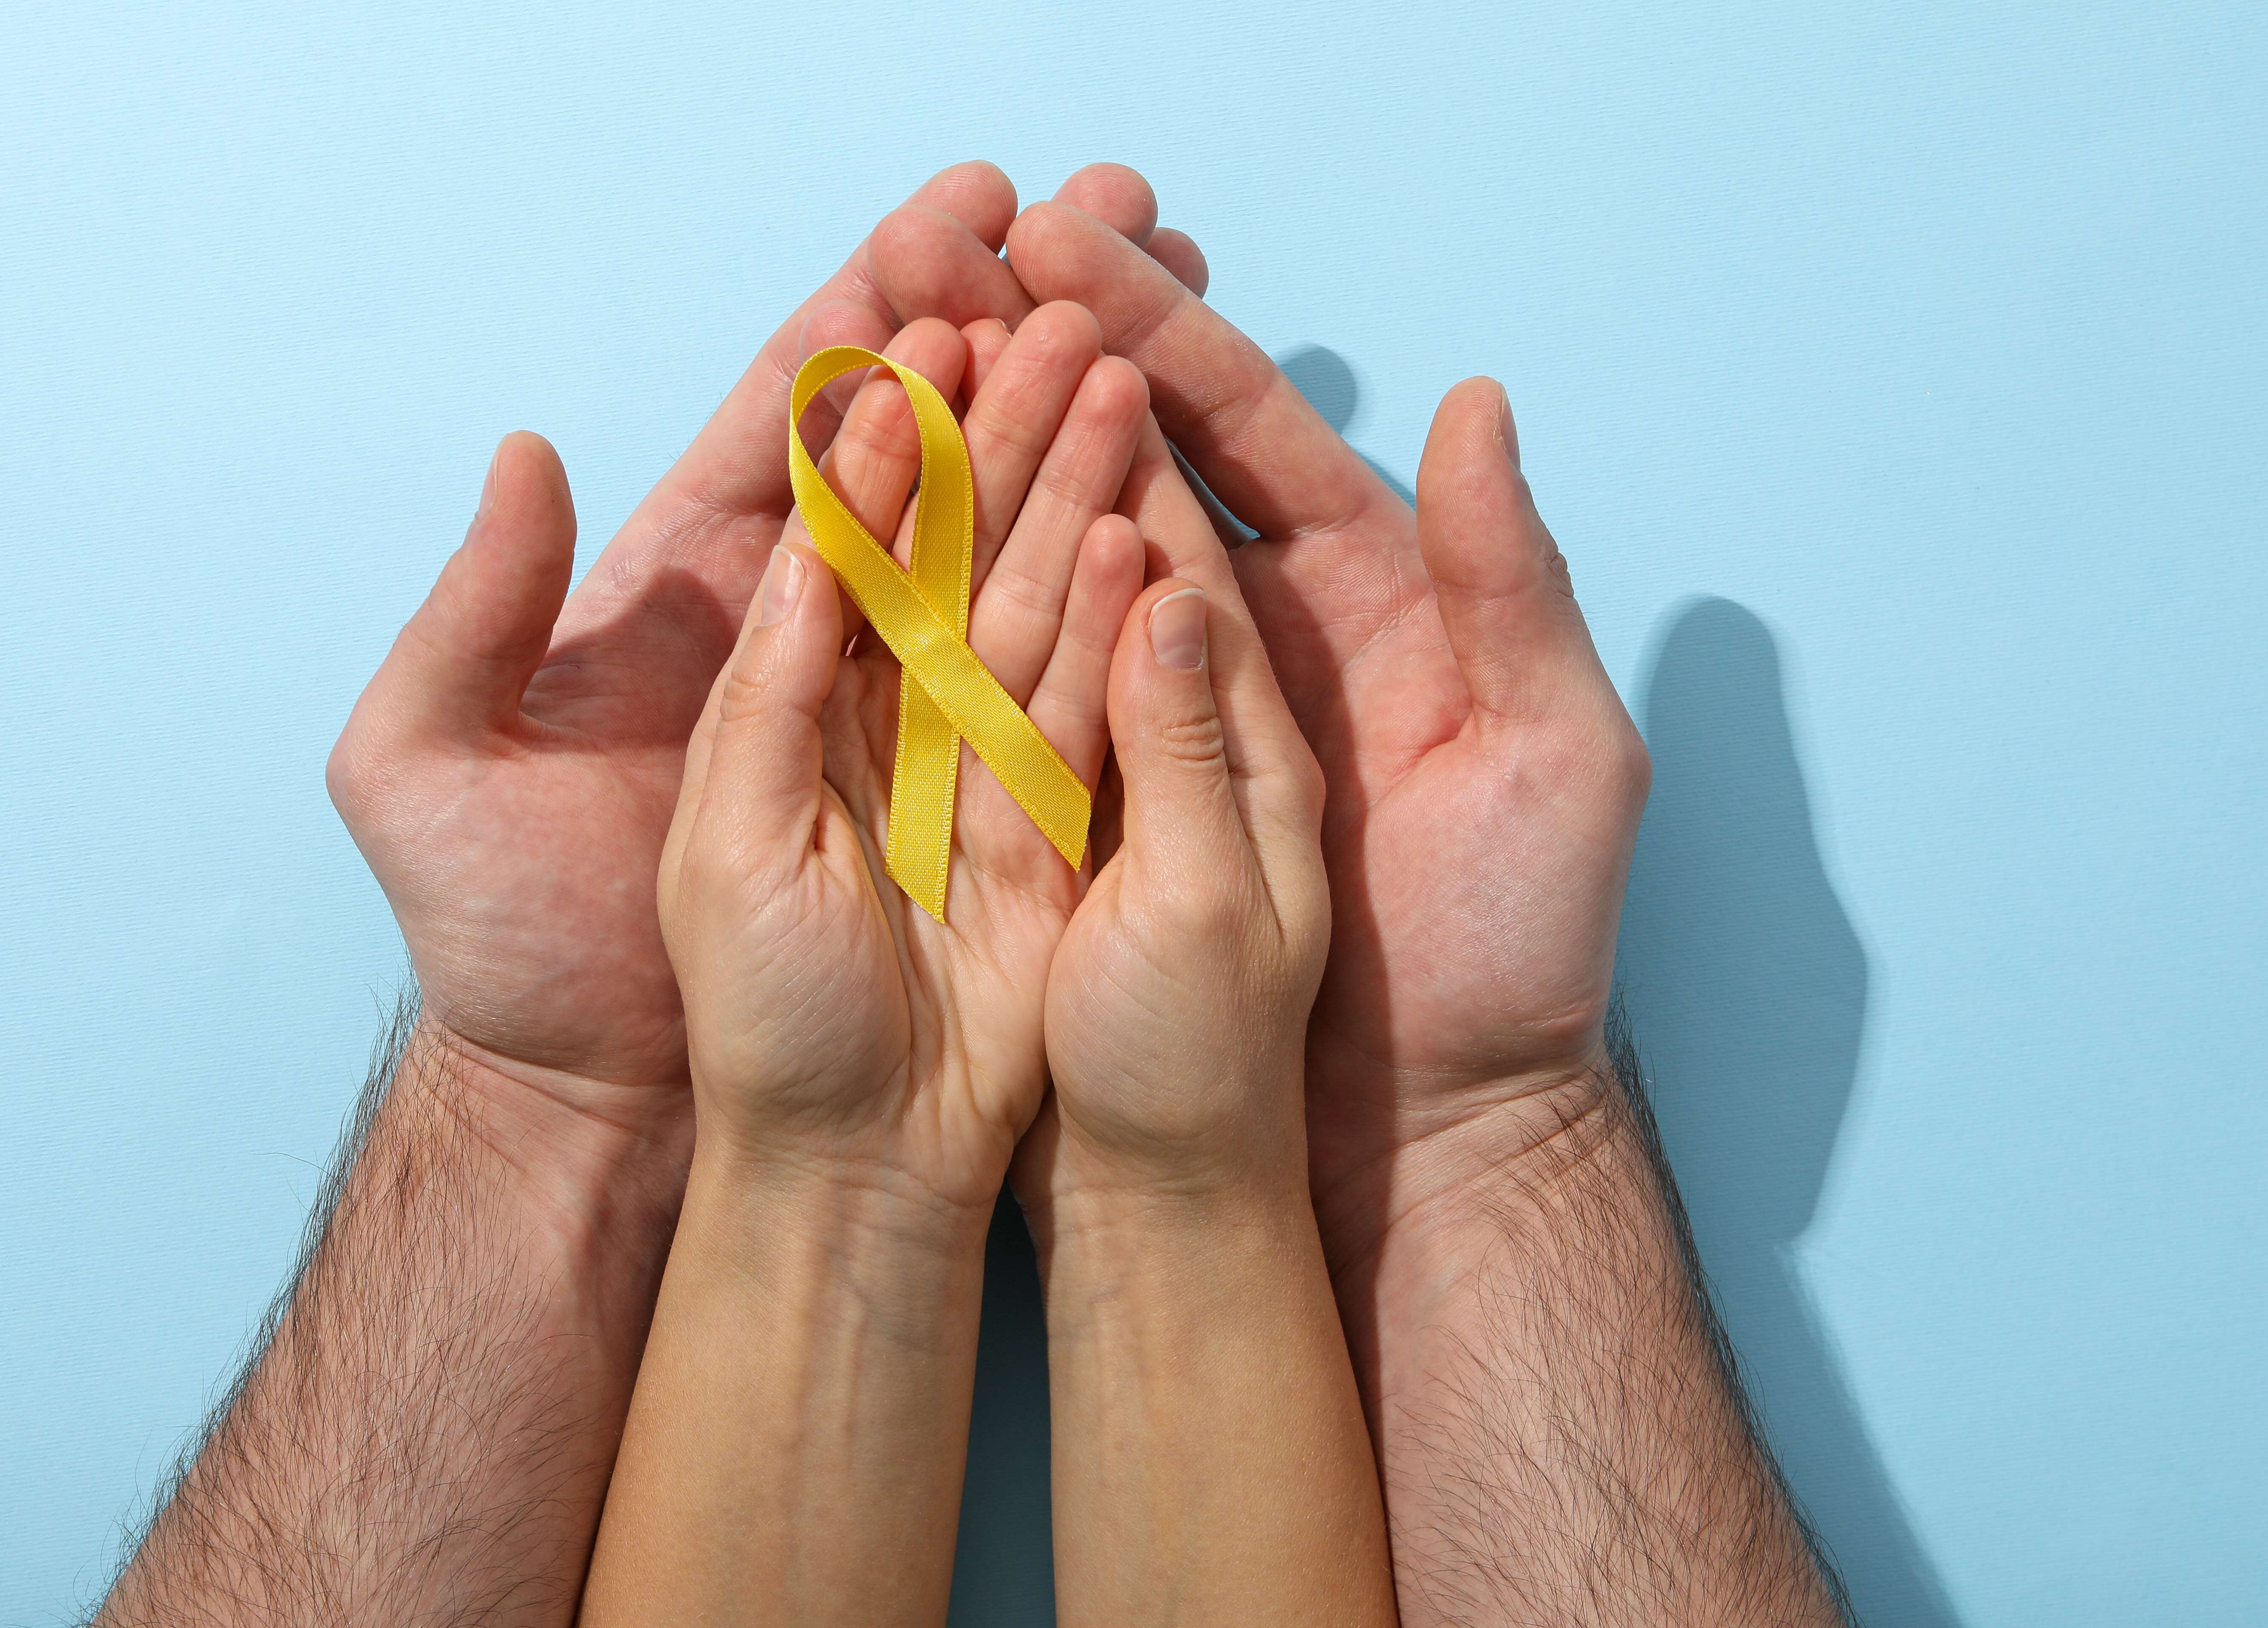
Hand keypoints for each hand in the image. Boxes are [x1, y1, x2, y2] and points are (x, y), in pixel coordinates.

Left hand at [322, 164, 1034, 1154]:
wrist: (606, 1118)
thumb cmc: (514, 957)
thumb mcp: (425, 771)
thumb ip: (472, 612)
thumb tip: (526, 451)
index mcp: (692, 618)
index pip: (786, 447)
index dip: (856, 343)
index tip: (930, 247)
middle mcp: (812, 652)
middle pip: (914, 480)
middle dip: (989, 371)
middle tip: (1069, 274)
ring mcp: (905, 724)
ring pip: (996, 560)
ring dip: (1063, 458)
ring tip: (1126, 361)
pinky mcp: (973, 805)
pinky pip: (1047, 682)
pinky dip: (1099, 600)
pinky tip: (1155, 518)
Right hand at [902, 177, 1648, 1255]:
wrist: (1434, 1130)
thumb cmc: (1516, 952)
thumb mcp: (1553, 751)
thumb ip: (1510, 581)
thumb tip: (1473, 403)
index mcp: (1369, 595)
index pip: (1248, 428)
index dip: (1156, 329)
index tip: (1059, 239)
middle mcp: (1263, 632)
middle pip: (1143, 456)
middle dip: (1047, 351)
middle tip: (942, 255)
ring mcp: (1180, 713)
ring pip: (1075, 546)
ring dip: (991, 446)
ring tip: (897, 350)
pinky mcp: (1118, 797)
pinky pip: (1039, 679)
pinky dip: (973, 596)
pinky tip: (895, 528)